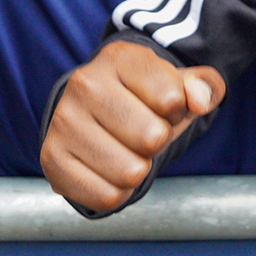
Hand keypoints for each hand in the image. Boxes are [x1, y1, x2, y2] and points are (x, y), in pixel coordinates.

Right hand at [41, 41, 225, 212]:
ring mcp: (63, 121)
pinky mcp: (51, 157)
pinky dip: (117, 192)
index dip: (176, 111)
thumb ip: (204, 86)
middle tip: (142, 132)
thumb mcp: (178, 85)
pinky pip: (106, 196)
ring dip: (138, 169)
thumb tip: (200, 100)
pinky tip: (108, 170)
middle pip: (152, 137)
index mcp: (120, 58)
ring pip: (131, 171)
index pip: (172, 99)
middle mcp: (85, 83)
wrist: (93, 114)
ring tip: (125, 149)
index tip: (161, 106)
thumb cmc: (143, 100)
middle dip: (157, 141)